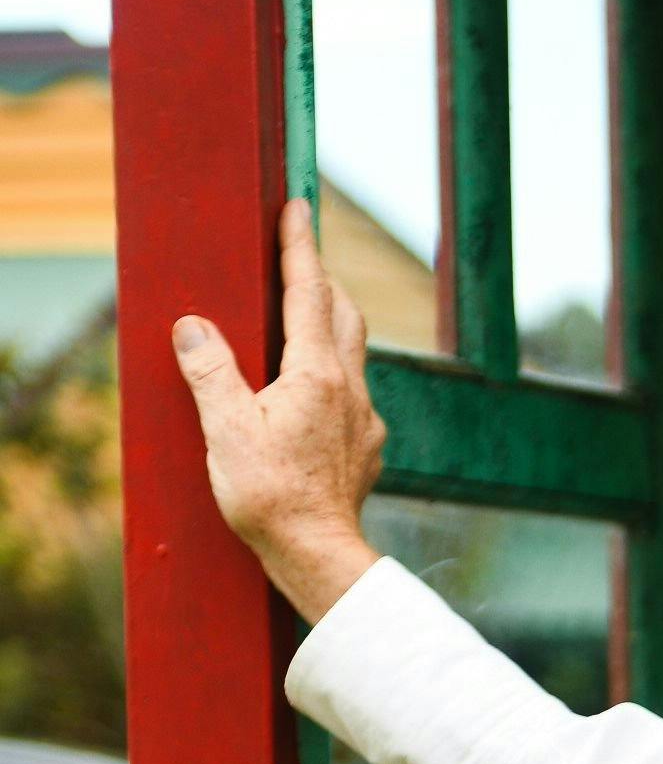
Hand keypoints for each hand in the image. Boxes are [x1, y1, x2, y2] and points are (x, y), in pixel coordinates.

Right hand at [173, 198, 386, 623]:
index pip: (308, 291)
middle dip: (321, 280)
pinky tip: (313, 392)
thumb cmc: (271, 497)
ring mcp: (365, 419)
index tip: (297, 206)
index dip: (300, 246)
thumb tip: (193, 326)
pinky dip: (333, 373)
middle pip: (343, 314)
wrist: (319, 557)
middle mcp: (350, 388)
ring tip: (304, 318)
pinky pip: (353, 394)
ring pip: (353, 353)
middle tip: (300, 257)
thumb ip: (211, 371)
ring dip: (330, 325)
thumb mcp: (225, 430)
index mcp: (316, 374)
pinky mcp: (368, 448)